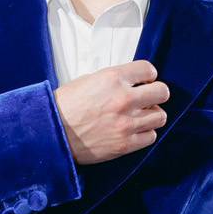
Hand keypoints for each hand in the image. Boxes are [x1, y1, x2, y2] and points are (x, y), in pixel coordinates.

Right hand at [53, 61, 168, 164]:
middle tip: (148, 99)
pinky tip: (133, 131)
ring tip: (139, 117)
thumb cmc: (64, 106)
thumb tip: (131, 82)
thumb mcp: (87, 80)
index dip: (147, 75)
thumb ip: (113, 80)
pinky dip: (145, 133)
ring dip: (151, 115)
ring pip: (160, 116)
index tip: (144, 81)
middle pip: (162, 92)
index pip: (148, 69)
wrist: (50, 133)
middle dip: (156, 94)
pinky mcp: (124, 144)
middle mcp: (123, 99)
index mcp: (112, 78)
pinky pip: (151, 137)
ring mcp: (126, 123)